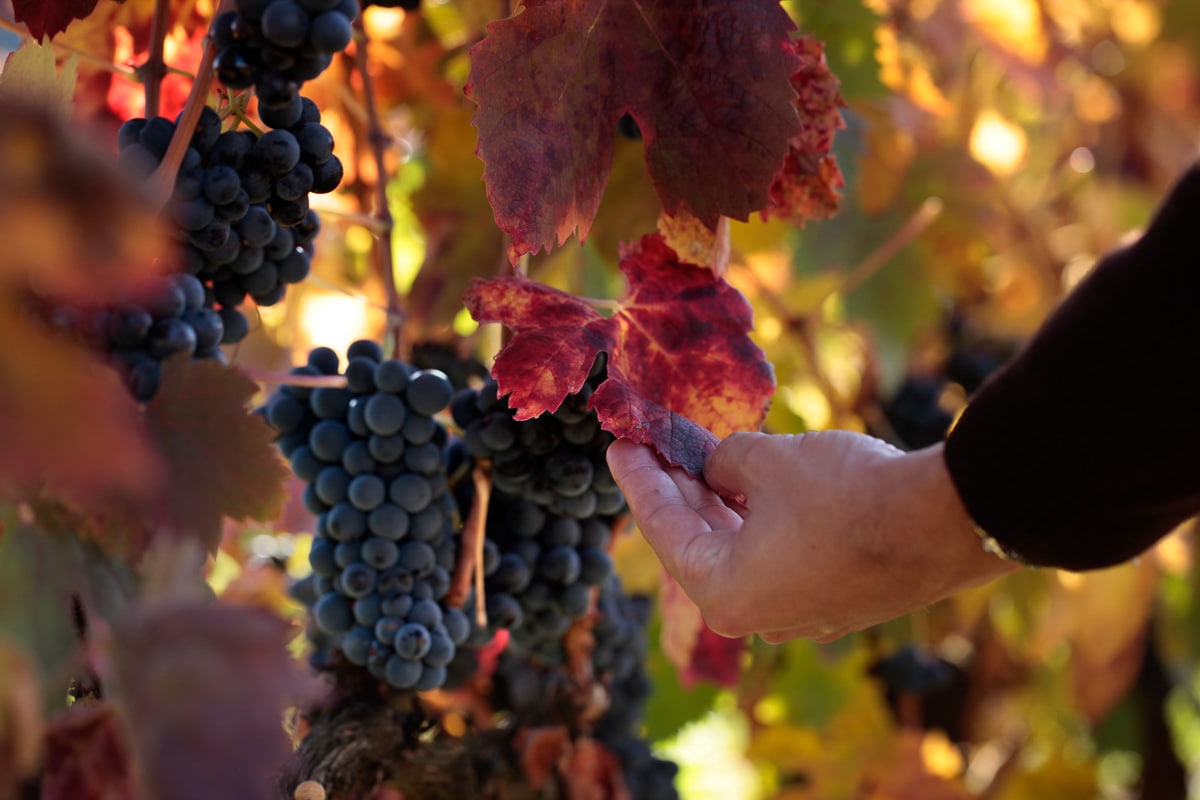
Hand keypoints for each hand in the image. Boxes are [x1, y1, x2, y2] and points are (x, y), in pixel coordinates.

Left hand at [606, 431, 1018, 642]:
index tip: (619, 446)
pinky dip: (757, 519)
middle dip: (676, 488)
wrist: (945, 523)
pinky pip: (777, 557)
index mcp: (722, 592)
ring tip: (697, 455)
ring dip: (718, 503)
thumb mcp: (767, 461)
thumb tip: (719, 469)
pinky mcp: (833, 600)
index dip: (638, 480)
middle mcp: (754, 616)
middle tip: (653, 445)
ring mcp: (797, 614)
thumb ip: (724, 463)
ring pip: (740, 550)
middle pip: (698, 542)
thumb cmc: (846, 493)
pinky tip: (750, 484)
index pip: (662, 528)